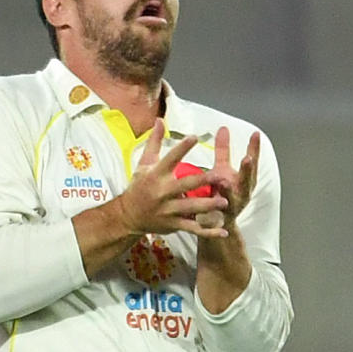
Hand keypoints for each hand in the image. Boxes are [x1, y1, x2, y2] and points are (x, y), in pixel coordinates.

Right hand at [116, 119, 228, 238]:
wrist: (128, 216)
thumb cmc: (139, 186)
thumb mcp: (144, 163)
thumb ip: (154, 142)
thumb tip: (159, 120)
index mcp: (156, 175)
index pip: (170, 159)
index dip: (182, 148)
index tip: (194, 137)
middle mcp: (162, 192)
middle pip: (185, 185)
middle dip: (203, 182)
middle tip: (221, 176)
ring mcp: (168, 210)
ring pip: (191, 208)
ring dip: (208, 206)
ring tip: (224, 203)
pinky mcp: (173, 225)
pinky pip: (193, 228)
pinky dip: (208, 232)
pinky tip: (223, 231)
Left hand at [203, 126, 259, 229]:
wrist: (217, 222)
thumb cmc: (222, 191)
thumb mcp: (223, 169)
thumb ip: (223, 151)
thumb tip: (223, 128)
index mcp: (244, 180)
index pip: (251, 162)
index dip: (254, 149)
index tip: (255, 134)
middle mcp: (242, 193)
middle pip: (247, 180)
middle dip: (247, 170)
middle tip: (248, 158)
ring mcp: (233, 207)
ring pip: (232, 199)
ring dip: (230, 191)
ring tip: (225, 182)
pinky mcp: (220, 219)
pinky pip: (216, 217)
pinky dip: (213, 214)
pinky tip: (207, 209)